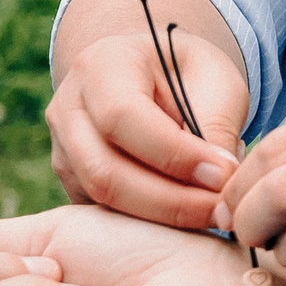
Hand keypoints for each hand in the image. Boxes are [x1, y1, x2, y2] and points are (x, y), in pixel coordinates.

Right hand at [47, 31, 248, 230]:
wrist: (155, 78)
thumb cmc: (189, 75)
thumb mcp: (214, 80)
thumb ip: (215, 126)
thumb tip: (219, 184)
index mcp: (101, 65)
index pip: (123, 117)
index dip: (174, 154)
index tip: (223, 175)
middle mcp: (68, 107)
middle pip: (104, 170)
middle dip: (170, 200)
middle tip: (221, 209)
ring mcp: (61, 148)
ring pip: (101, 198)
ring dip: (160, 216)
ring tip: (210, 213)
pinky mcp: (70, 181)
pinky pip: (102, 212)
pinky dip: (146, 220)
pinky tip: (186, 214)